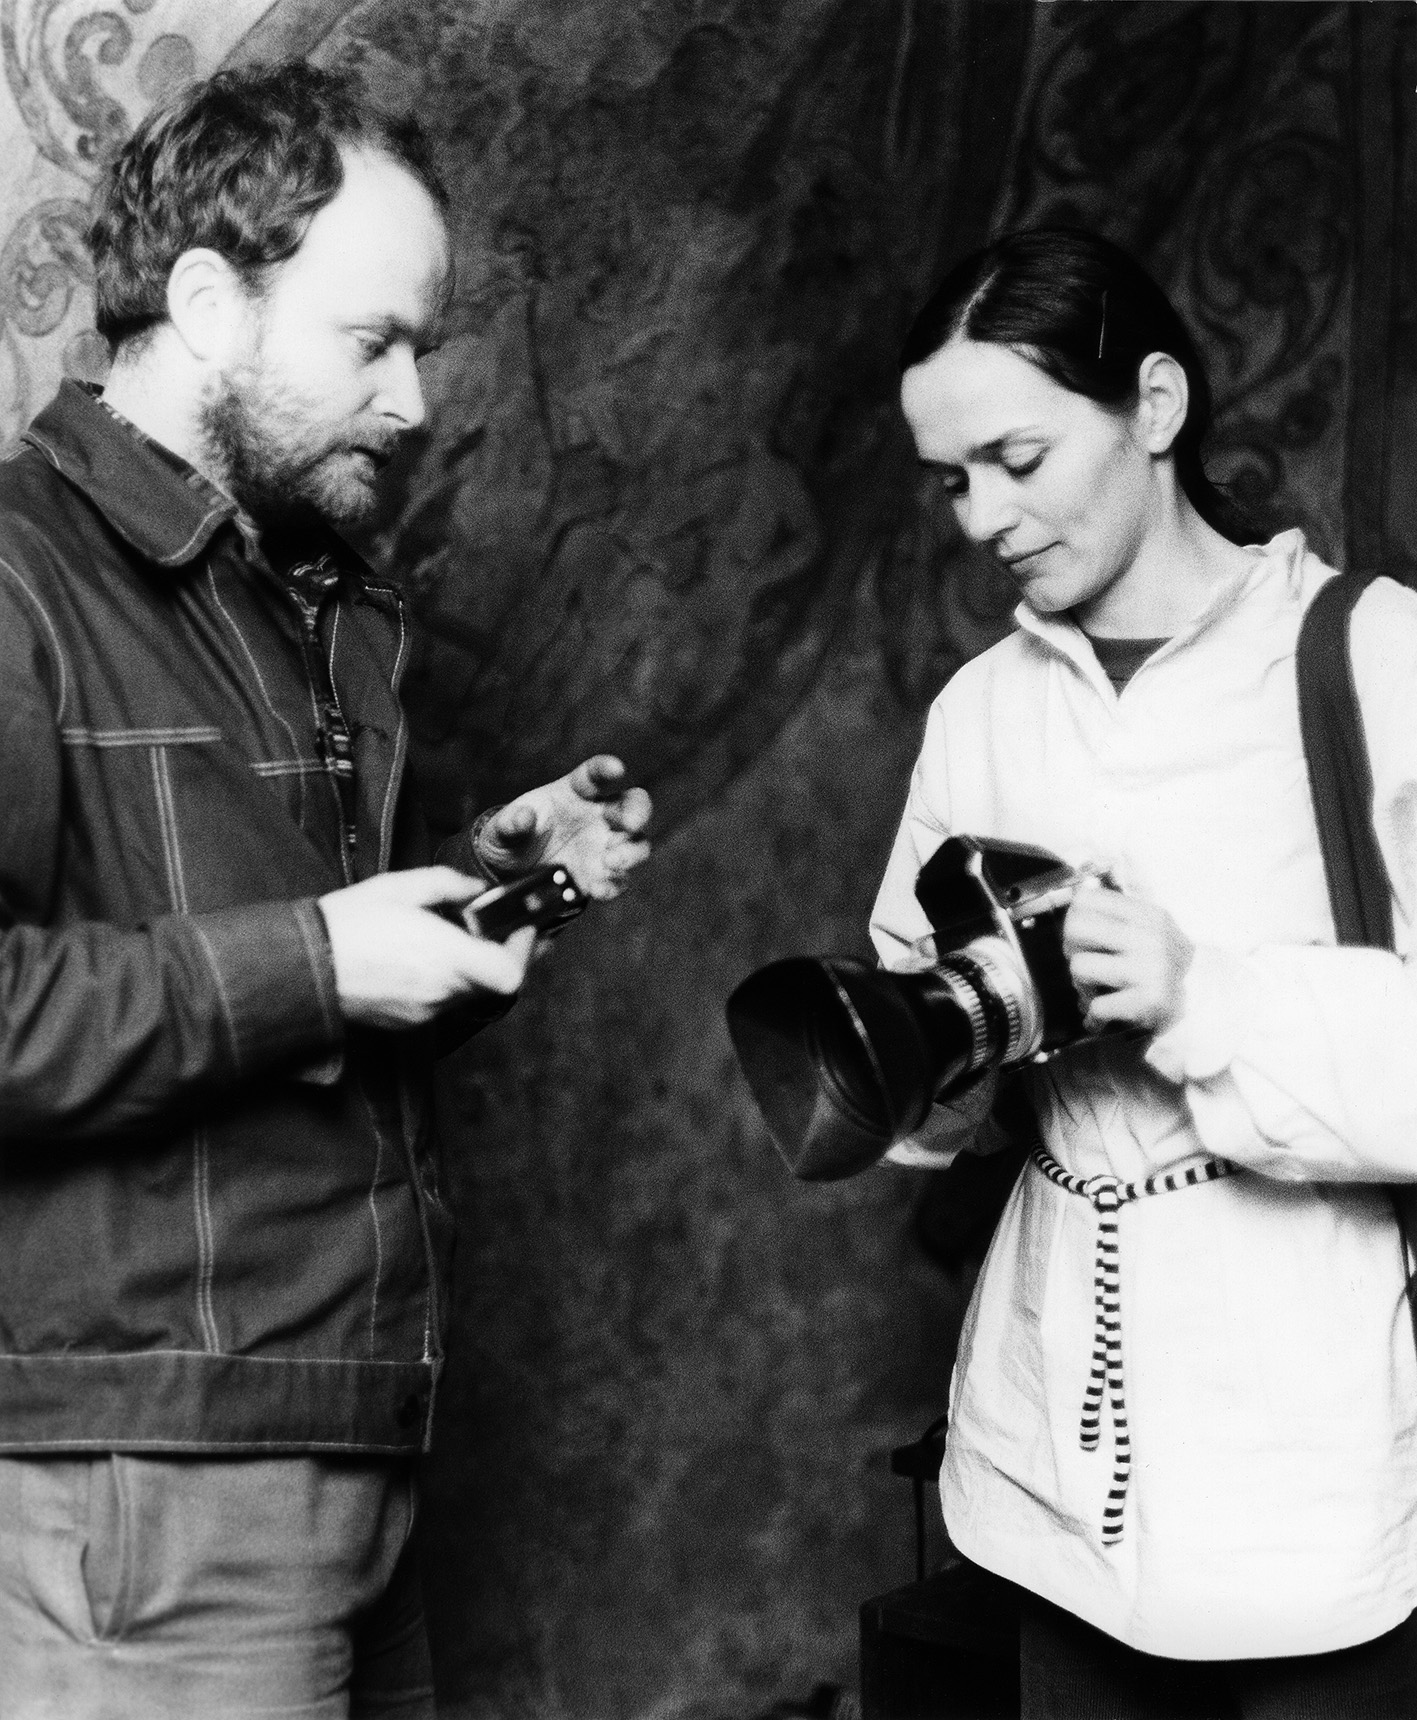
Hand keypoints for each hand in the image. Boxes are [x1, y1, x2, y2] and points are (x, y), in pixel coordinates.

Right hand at [318, 867, 536, 1028]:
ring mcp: (424, 1012)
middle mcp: (441, 992)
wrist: (302, 965)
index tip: (522, 928)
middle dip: (500, 954)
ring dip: (470, 966)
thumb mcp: (401, 888)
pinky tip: (423, 957)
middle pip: (494, 983)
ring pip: (468, 992)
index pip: (510, 974)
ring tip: (451, 937)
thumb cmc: (348, 923)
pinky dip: (445, 980)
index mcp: (445, 958)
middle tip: (498, 929)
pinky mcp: (407, 1021)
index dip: (525, 952)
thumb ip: (449, 886)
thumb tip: (476, 891)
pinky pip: (441, 1001)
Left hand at [474, 755, 651, 899]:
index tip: (616, 769)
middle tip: (630, 822)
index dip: (607, 769)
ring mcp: (603, 846)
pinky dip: (612, 885)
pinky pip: (618, 880)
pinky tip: (598, 889)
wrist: (511, 874)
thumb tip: (524, 816)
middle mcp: (598, 816)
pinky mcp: (601, 875)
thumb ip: (510, 823)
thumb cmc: (512, 838)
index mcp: (575, 793)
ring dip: (631, 851)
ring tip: (611, 861)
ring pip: (636, 843)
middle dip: (638, 811)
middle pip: (632, 804)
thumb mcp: (501, 829)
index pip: (595, 775)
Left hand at [1062, 887, 1193, 1036]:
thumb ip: (1115, 911)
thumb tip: (1081, 887)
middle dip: (1071, 949)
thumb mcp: (1148, 929)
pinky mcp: (1150, 1001)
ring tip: (1096, 991)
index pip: (1086, 899)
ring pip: (1079, 967)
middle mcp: (1150, 937)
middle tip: (1085, 963)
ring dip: (1081, 985)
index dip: (1074, 918)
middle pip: (1076, 928)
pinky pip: (1096, 1005)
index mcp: (1147, 915)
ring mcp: (1151, 969)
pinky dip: (1094, 1016)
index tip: (1083, 936)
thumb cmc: (1163, 964)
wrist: (1204, 1002)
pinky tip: (1104, 1016)